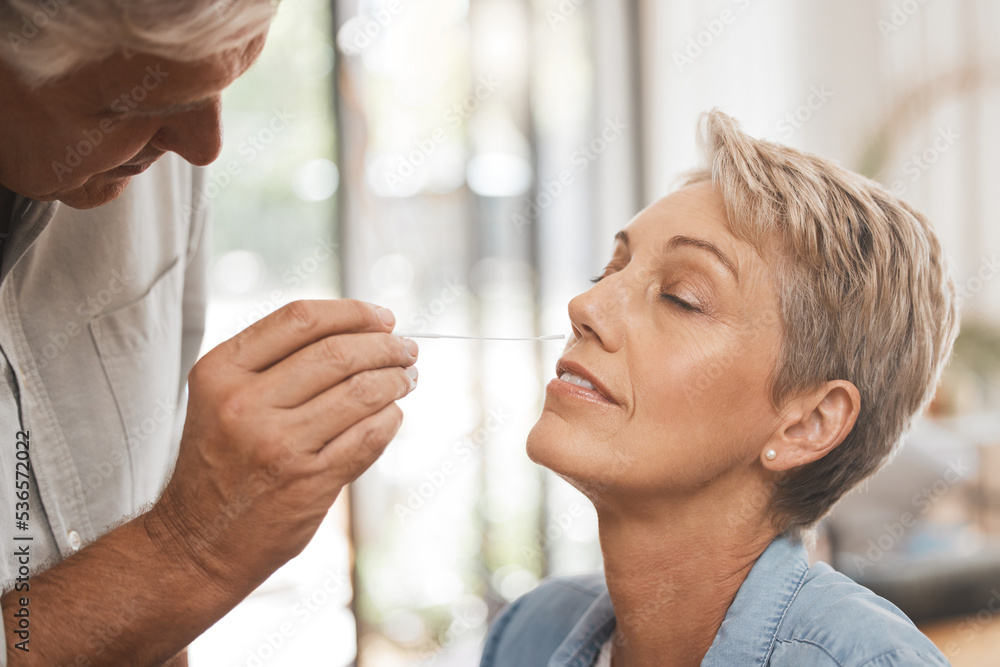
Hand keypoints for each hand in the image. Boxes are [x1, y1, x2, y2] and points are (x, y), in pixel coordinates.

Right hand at [147, 299, 416, 585]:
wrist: (196, 544)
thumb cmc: (220, 463)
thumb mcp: (220, 398)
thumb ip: (273, 363)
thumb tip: (356, 330)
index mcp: (220, 371)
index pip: (300, 320)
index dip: (352, 312)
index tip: (383, 318)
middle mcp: (244, 404)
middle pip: (337, 352)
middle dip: (385, 346)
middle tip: (407, 349)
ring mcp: (278, 444)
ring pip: (360, 391)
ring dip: (395, 380)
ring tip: (406, 378)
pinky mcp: (308, 482)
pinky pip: (369, 435)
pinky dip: (390, 419)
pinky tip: (392, 414)